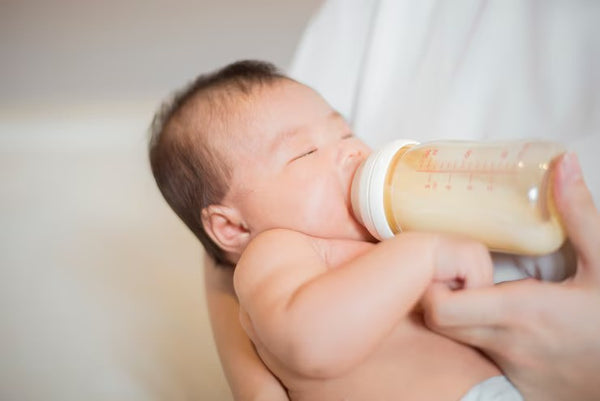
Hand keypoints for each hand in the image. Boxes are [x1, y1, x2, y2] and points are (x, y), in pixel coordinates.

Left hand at [422, 153, 599, 400]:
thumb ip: (578, 214)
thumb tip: (563, 165)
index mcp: (521, 311)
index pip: (440, 307)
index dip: (434, 284)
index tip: (452, 264)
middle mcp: (508, 344)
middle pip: (439, 324)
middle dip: (440, 295)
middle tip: (461, 273)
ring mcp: (512, 371)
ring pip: (459, 342)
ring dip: (461, 317)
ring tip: (482, 293)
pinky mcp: (520, 387)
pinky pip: (483, 361)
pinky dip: (481, 340)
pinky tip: (503, 322)